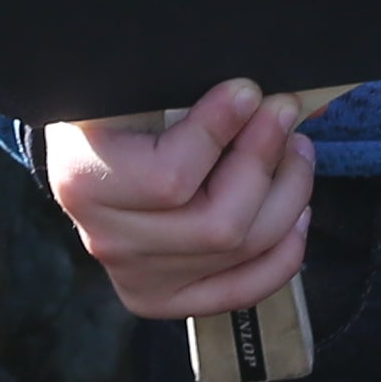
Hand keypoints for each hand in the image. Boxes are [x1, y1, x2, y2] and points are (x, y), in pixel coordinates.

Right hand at [43, 80, 313, 321]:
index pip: (168, 178)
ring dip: (287, 194)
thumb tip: (247, 89)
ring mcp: (140, 278)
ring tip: (295, 149)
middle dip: (264, 158)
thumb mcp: (125, 87)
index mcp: (84, 180)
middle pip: (217, 222)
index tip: (247, 91)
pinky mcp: (169, 298)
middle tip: (283, 112)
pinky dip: (285, 250)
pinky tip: (296, 209)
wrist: (90, 157)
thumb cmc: (114, 112)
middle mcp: (109, 240)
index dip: (218, 132)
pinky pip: (245, 288)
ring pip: (240, 250)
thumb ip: (174, 82)